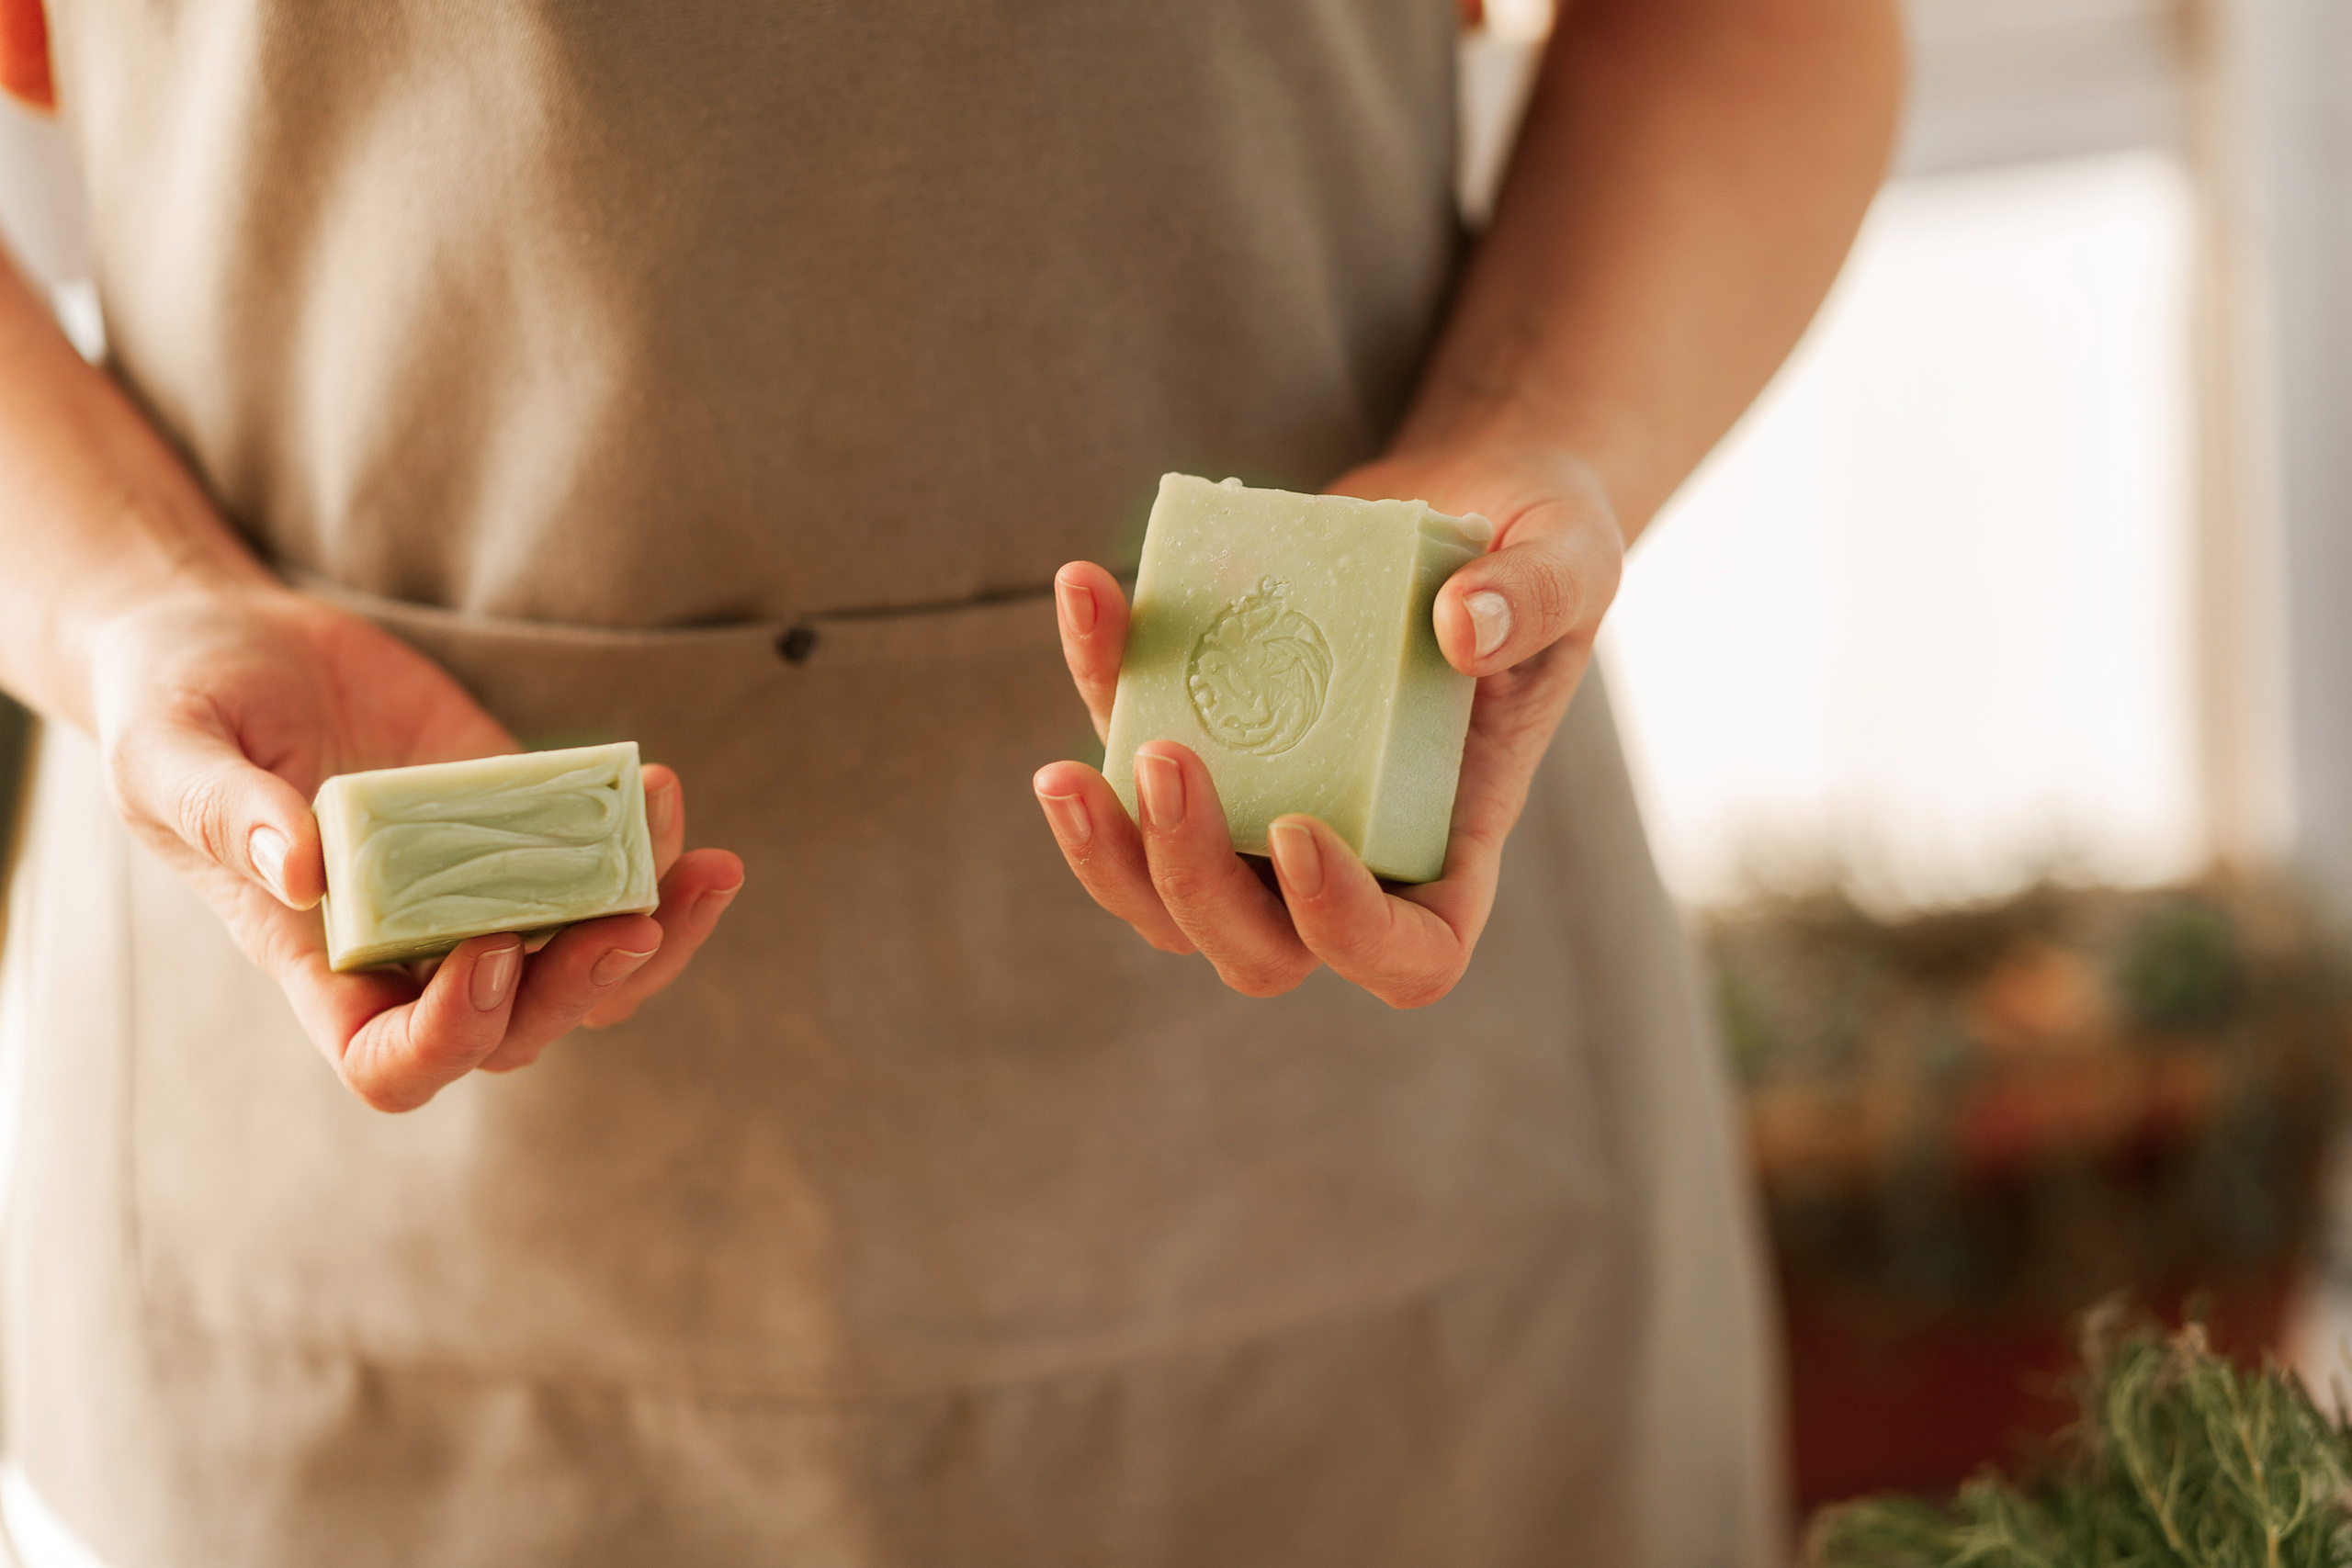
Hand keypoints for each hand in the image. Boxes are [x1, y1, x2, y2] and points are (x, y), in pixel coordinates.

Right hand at [88, 584, 744, 1109]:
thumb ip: (224, 813)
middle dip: (586, 985)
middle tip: (639, 915)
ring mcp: (475, 892)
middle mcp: (410, 948)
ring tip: (709, 865)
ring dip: (658, 933)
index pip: (392, 1063)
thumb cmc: (173, 707)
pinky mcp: (521, 827)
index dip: (450, 1036)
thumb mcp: (166, 752)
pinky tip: (670, 797)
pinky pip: (603, 873)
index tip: (488, 950)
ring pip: (588, 970)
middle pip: (519, 1027)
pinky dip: (651, 854)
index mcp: (318, 965)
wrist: (228, 642)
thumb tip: (303, 868)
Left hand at [1033, 437, 1622, 1006]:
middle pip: (1256, 945)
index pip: (1407, 958)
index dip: (1343, 932)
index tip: (1298, 832)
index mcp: (1449, 844)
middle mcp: (1349, 851)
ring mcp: (1264, 804)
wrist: (1469, 499)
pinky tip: (1090, 590)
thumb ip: (1539, 593)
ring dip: (1106, 852)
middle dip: (1190, 879)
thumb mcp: (1576, 554)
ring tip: (1061, 772)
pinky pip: (1127, 747)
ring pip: (1165, 894)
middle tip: (1165, 760)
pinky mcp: (1206, 731)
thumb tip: (1461, 628)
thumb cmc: (1539, 550)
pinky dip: (1098, 681)